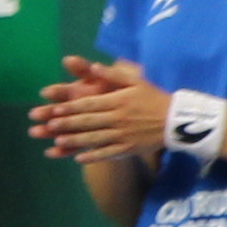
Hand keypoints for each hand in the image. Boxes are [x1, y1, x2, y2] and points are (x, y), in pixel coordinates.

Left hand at [30, 52, 168, 162]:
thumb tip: (92, 68)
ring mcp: (123, 135)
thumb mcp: (136, 81)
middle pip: (89, 122)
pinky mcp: (128, 148)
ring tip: (58, 142)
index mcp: (118, 100)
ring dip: (75, 141)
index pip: (90, 104)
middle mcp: (118, 118)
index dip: (71, 107)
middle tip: (49, 126)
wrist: (177, 120)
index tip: (55, 109)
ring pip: (95, 138)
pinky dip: (93, 156)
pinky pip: (108, 153)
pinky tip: (79, 158)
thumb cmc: (154, 98)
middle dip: (67, 124)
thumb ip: (113, 74)